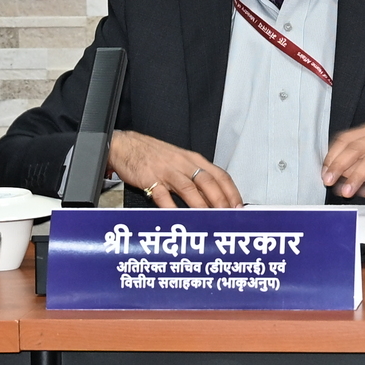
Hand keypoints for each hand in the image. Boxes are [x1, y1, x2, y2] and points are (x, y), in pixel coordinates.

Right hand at [109, 130, 242, 208]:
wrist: (126, 145)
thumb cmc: (154, 155)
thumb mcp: (180, 162)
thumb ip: (196, 178)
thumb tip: (214, 199)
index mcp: (193, 160)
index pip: (220, 175)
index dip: (231, 191)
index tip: (239, 206)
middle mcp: (183, 164)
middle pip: (208, 181)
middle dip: (220, 200)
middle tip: (228, 216)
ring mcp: (166, 171)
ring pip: (188, 187)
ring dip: (200, 204)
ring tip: (209, 219)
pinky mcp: (149, 178)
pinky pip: (161, 194)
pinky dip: (170, 206)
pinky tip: (176, 216)